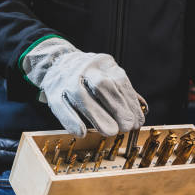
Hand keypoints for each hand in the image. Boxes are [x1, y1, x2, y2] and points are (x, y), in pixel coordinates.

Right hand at [21, 36, 145, 136]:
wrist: (56, 62)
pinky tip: (82, 132)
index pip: (120, 81)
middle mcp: (86, 68)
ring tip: (110, 131)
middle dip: (117, 108)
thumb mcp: (108, 74)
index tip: (137, 122)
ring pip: (81, 95)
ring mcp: (67, 79)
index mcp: (104, 63)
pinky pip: (61, 106)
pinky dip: (72, 121)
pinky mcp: (53, 92)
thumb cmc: (89, 76)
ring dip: (97, 116)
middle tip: (126, 127)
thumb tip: (141, 112)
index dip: (130, 103)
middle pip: (102, 86)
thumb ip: (123, 92)